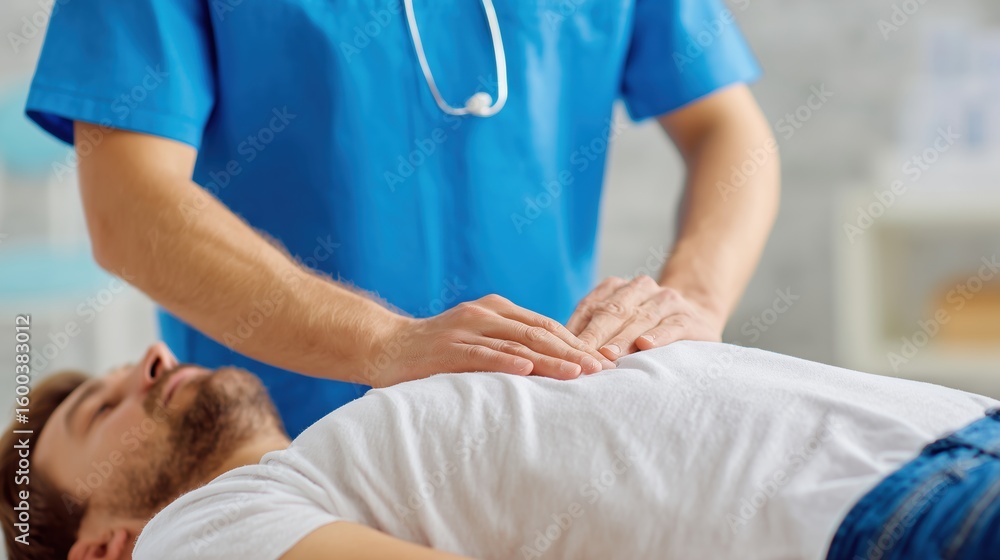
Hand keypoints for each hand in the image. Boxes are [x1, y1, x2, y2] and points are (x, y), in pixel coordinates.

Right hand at [364, 294, 615, 387]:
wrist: (385, 345)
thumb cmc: (436, 350)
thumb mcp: (476, 338)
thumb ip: (507, 344)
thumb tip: (549, 365)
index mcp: (496, 309)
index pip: (545, 325)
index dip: (575, 342)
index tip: (602, 360)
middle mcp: (485, 314)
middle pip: (539, 332)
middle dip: (573, 352)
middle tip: (601, 370)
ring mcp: (466, 329)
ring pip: (517, 344)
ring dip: (550, 360)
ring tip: (578, 374)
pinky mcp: (448, 348)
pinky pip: (481, 355)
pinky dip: (506, 362)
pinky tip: (527, 370)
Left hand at [566, 275, 723, 360]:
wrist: (696, 317)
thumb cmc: (645, 328)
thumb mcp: (618, 324)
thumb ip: (592, 331)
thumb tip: (555, 352)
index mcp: (617, 288)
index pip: (591, 307)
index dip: (577, 328)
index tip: (562, 349)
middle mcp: (640, 288)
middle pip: (613, 311)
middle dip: (596, 335)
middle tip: (582, 355)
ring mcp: (666, 300)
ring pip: (640, 318)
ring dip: (623, 338)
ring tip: (609, 355)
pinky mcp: (689, 317)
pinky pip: (672, 325)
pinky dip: (659, 335)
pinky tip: (647, 345)